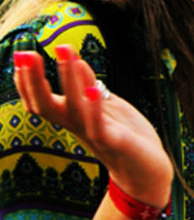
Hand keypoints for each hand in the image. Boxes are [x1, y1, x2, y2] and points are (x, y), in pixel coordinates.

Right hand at [13, 45, 172, 208]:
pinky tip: (92, 89)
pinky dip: (94, 108)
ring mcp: (94, 134)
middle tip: (23, 54)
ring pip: (74, 109)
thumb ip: (90, 87)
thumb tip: (78, 61)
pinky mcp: (114, 142)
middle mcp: (77, 126)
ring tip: (65, 50)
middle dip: (33, 80)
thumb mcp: (106, 105)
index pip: (41, 102)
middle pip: (46, 106)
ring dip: (69, 78)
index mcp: (73, 118)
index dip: (27, 83)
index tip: (20, 57)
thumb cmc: (125, 134)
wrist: (146, 169)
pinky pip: (99, 126)